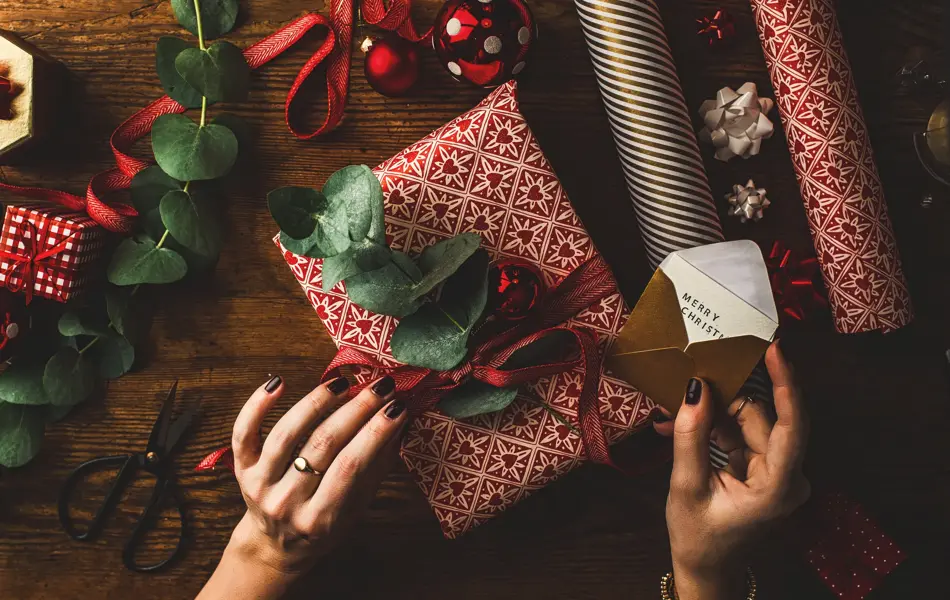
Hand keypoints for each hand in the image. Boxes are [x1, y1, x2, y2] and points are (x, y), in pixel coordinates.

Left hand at [198, 374, 405, 599]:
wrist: (276, 546)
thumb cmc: (324, 525)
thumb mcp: (357, 507)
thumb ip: (377, 466)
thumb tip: (401, 420)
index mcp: (320, 519)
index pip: (351, 466)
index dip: (376, 433)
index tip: (398, 406)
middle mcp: (287, 503)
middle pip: (323, 445)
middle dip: (357, 410)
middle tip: (380, 386)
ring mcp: (260, 485)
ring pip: (287, 434)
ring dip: (317, 402)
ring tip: (343, 382)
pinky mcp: (241, 469)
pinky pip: (244, 433)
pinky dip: (257, 405)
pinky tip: (279, 382)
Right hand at [663, 342, 809, 599]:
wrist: (706, 566)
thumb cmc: (699, 537)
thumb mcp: (687, 487)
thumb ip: (691, 436)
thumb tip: (695, 387)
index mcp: (778, 487)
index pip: (792, 427)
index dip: (786, 384)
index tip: (775, 350)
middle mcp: (787, 475)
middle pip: (764, 417)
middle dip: (728, 397)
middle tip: (695, 376)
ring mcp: (777, 469)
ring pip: (750, 419)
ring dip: (714, 412)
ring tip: (676, 413)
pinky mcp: (763, 465)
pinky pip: (741, 431)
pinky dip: (714, 426)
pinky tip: (683, 425)